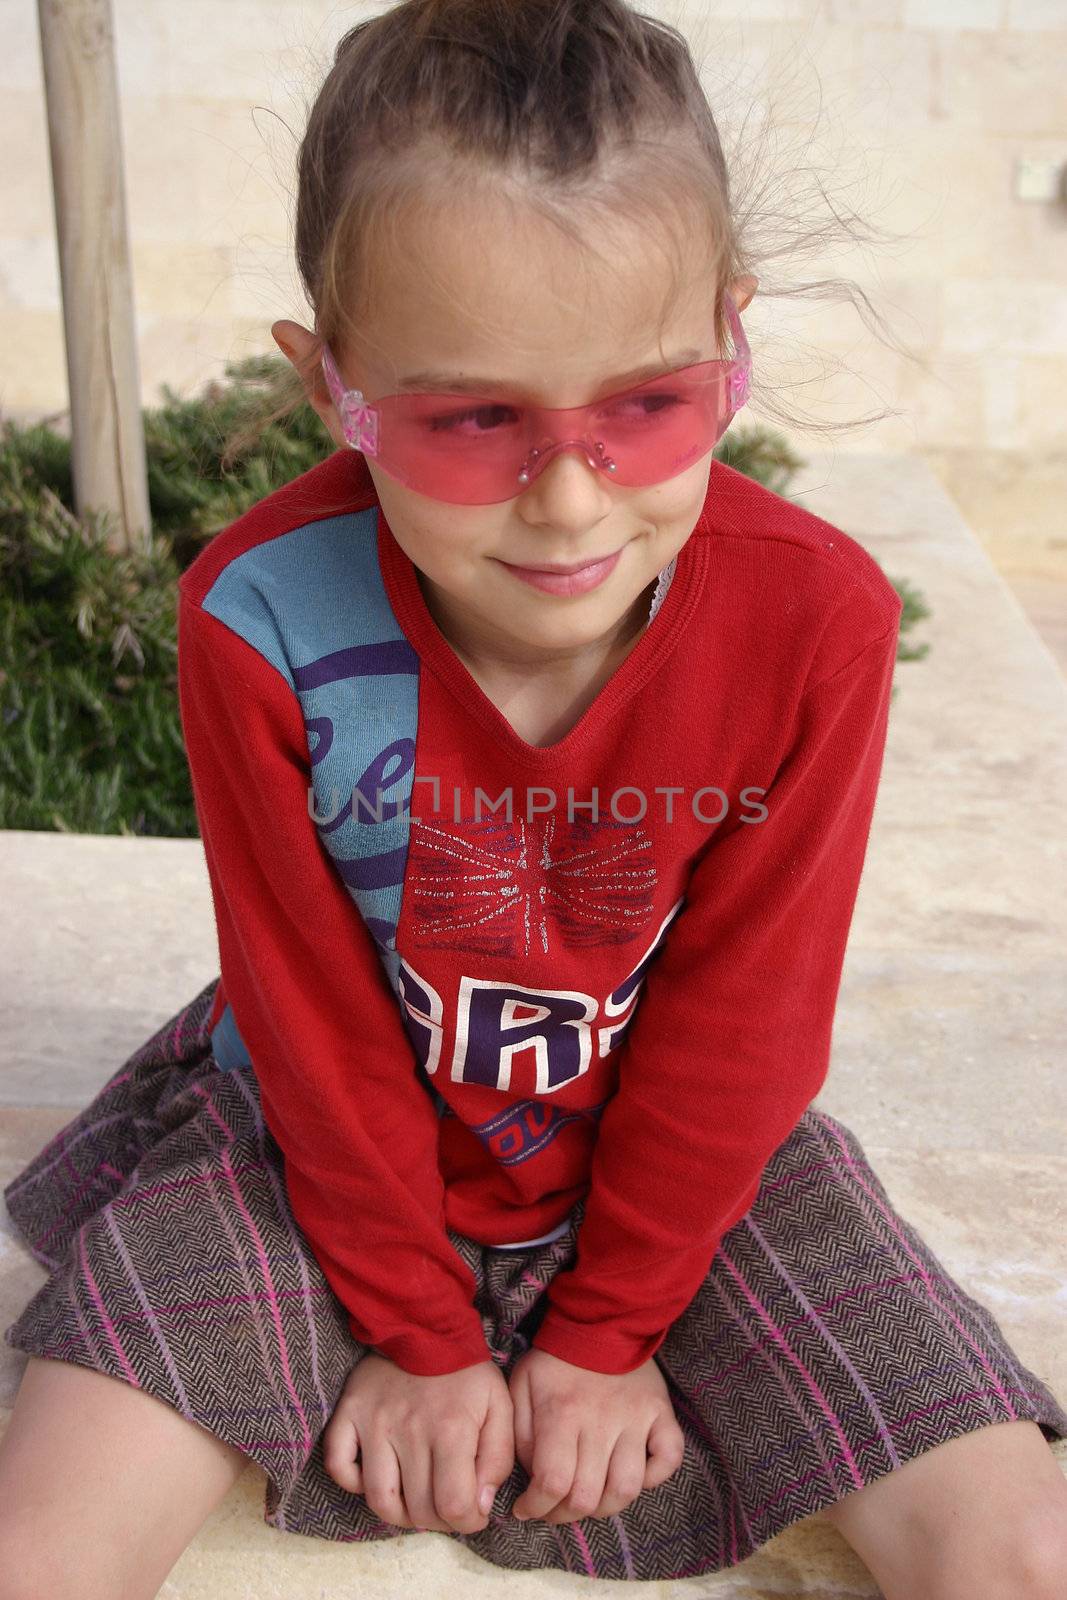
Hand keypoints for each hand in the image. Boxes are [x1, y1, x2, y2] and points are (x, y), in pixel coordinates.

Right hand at [323, 1352, 514, 1533]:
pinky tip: (377, 1475)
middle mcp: (409, 1431)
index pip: (454, 1506)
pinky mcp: (348, 1414)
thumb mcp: (499, 1406)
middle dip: (439, 1521)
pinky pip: (338, 1466)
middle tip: (447, 1507)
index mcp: (451, 1429)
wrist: (423, 1324)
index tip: (473, 1514)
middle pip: (418, 1510)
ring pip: (378, 1499)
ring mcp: (373, 1424)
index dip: (467, 1523)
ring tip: (416, 1501)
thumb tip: (480, 1505)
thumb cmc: (466, 1372)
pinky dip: (353, 1483)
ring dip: (400, 1514)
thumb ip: (498, 1458)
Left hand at [507, 1346, 684, 1524]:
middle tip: (554, 1509)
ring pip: (627, 1488)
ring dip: (605, 1507)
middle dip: (564, 1515)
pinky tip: (633, 1476)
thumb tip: (532, 1476)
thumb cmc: (555, 1358)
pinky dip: (654, 1478)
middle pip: (588, 1496)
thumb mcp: (521, 1385)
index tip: (525, 1509)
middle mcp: (602, 1420)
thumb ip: (520, 1433)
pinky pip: (669, 1458)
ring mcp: (637, 1418)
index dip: (536, 1507)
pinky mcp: (661, 1412)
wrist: (601, 1320)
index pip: (553, 1482)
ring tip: (588, 1500)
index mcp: (562, 1412)